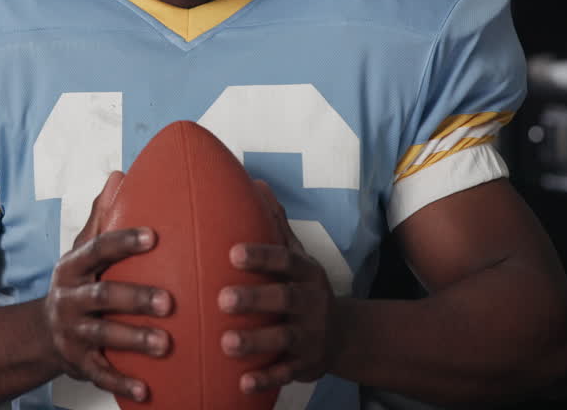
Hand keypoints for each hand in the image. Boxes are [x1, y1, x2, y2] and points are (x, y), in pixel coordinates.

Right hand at [42, 171, 172, 401]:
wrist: (42, 333)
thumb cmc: (78, 284)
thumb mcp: (83, 251)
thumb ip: (101, 217)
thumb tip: (119, 176)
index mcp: (73, 266)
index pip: (97, 249)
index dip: (124, 241)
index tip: (154, 236)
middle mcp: (69, 299)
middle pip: (102, 295)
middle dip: (135, 298)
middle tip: (170, 301)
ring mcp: (71, 332)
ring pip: (103, 335)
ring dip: (134, 339)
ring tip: (167, 344)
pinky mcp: (77, 362)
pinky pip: (100, 373)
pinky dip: (122, 382)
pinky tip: (148, 390)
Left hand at [219, 180, 336, 393]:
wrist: (344, 334)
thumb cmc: (304, 288)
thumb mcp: (298, 256)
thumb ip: (275, 226)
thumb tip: (256, 184)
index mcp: (305, 272)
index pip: (285, 260)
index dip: (261, 256)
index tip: (233, 252)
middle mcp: (310, 302)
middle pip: (284, 299)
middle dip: (255, 299)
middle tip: (222, 299)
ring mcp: (310, 334)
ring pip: (283, 338)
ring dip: (255, 342)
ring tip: (226, 343)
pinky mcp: (306, 363)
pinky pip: (286, 372)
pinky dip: (266, 379)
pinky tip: (242, 383)